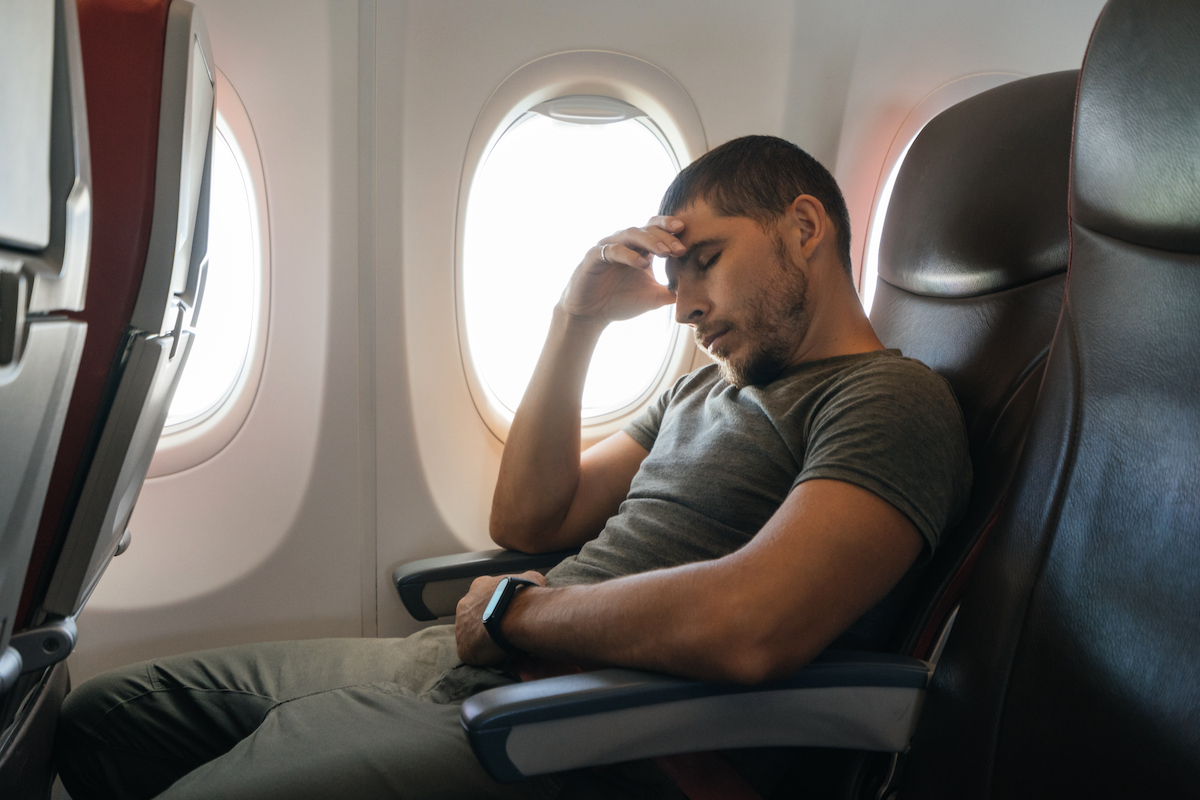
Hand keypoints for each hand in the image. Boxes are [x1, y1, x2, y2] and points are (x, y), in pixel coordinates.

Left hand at [455, 570, 546, 664]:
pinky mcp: (464, 648)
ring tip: (503, 643)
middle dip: (488, 621)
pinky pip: (473, 653)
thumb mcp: (531, 580)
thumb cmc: (523, 597)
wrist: (514, 616)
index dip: (497, 604)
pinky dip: (484, 655)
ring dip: (484, 638)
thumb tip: (535, 583)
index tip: (507, 612)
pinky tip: (498, 655)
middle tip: (504, 629)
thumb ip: (528, 581)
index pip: (485, 596)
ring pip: (472, 635)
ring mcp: (461, 627)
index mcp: (479, 586)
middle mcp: (465, 604)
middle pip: (475, 615)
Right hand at [560, 216, 685, 324]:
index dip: (671, 229)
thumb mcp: (653, 298)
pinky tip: (642, 264)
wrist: (590, 316)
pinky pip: (612, 250)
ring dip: (649, 241)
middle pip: (647, 228)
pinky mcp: (593, 257)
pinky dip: (628, 255)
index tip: (688, 237)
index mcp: (639, 248)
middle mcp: (624, 242)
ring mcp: (608, 247)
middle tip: (681, 249)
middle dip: (665, 237)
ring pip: (631, 234)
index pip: (657, 228)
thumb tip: (698, 292)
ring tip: (664, 253)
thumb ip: (673, 292)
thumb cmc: (620, 302)